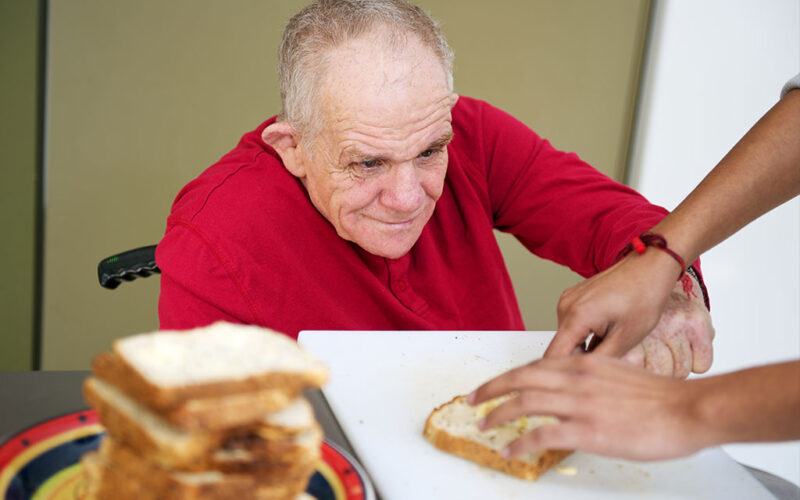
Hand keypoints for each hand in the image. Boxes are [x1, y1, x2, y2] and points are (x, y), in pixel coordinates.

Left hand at [468, 354, 708, 460]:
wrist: (690, 410)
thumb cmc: (662, 397)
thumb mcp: (622, 373)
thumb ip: (594, 377)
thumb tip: (577, 388)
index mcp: (585, 364)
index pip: (535, 366)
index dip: (509, 376)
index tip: (493, 386)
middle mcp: (577, 378)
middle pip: (521, 379)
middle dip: (491, 389)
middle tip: (472, 400)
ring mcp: (581, 404)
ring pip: (525, 403)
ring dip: (498, 414)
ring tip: (484, 425)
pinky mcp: (588, 430)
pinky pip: (542, 435)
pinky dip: (520, 442)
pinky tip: (510, 450)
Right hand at [546, 251, 713, 377]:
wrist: (650, 267)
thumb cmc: (644, 297)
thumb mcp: (626, 338)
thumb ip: (600, 362)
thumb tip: (585, 381)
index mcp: (576, 316)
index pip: (553, 358)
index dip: (560, 377)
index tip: (570, 391)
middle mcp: (565, 306)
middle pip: (559, 348)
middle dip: (575, 364)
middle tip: (601, 373)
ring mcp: (568, 300)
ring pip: (566, 338)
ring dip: (581, 350)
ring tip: (610, 350)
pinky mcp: (573, 298)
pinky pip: (572, 325)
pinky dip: (584, 336)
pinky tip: (606, 335)